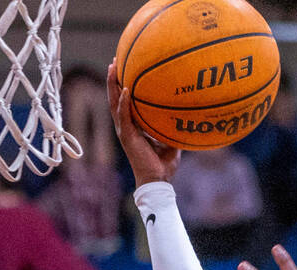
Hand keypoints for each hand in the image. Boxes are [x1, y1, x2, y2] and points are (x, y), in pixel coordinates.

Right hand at [107, 60, 179, 187]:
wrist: (157, 181)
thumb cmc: (163, 165)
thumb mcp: (170, 142)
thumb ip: (171, 128)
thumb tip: (183, 116)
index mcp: (133, 127)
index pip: (125, 102)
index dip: (122, 86)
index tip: (124, 68)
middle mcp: (126, 126)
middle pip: (115, 98)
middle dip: (114, 79)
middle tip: (114, 61)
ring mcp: (125, 131)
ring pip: (114, 103)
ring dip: (113, 85)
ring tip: (113, 68)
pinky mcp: (127, 137)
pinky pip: (124, 116)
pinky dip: (124, 103)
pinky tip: (125, 90)